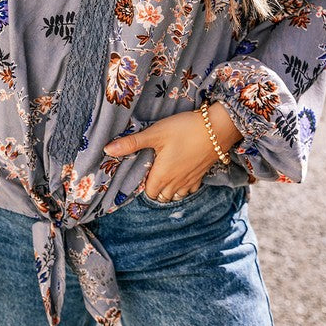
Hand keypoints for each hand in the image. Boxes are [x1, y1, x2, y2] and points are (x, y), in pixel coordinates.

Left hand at [103, 102, 242, 202]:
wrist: (217, 128)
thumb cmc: (184, 129)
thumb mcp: (155, 133)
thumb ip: (132, 143)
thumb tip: (107, 149)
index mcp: (162, 175)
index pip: (148, 192)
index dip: (143, 185)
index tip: (142, 172)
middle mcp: (176, 183)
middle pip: (161, 196)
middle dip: (155, 189)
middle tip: (151, 173)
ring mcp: (190, 181)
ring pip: (176, 195)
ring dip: (169, 190)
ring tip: (165, 175)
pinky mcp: (202, 175)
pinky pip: (190, 189)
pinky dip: (184, 186)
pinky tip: (182, 174)